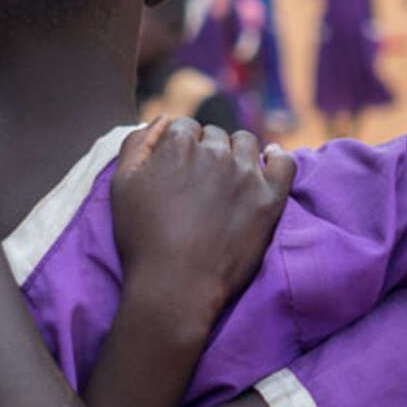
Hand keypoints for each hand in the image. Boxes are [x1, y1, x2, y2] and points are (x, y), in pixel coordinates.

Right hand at [111, 117, 295, 337]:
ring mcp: (246, 174)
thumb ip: (137, 143)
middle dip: (207, 152)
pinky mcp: (270, 198)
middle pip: (215, 136)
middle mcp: (215, 152)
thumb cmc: (143, 239)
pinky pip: (284, 163)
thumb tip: (162, 120)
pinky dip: (277, 158)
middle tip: (201, 184)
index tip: (179, 170)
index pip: (185, 127)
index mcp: (179, 144)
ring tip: (228, 180)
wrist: (176, 287)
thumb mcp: (122, 185)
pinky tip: (270, 161)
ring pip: (246, 144)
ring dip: (236, 154)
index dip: (180, 148)